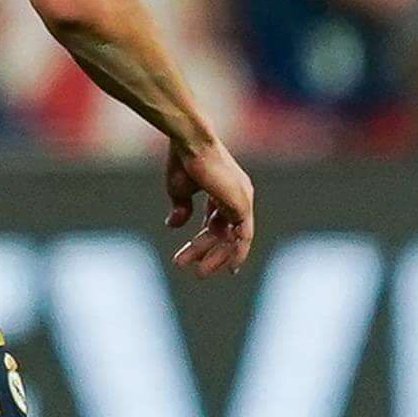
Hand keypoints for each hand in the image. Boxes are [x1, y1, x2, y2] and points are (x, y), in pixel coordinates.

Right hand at [167, 137, 257, 275]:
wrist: (190, 143)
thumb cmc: (183, 161)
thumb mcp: (179, 190)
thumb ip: (181, 208)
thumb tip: (173, 226)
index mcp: (225, 189)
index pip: (218, 220)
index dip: (210, 240)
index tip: (198, 258)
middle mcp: (239, 196)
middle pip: (223, 231)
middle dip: (206, 251)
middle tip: (192, 270)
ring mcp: (243, 201)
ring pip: (232, 238)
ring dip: (216, 256)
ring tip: (199, 273)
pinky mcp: (242, 206)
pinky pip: (244, 237)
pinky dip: (238, 253)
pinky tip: (229, 268)